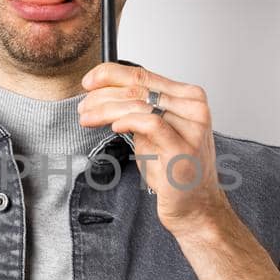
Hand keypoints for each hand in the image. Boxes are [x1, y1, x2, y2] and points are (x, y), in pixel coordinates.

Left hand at [78, 61, 231, 236]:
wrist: (195, 205)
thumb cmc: (175, 170)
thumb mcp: (154, 132)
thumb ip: (137, 111)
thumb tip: (104, 95)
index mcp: (188, 98)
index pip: (144, 74)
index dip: (111, 74)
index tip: (89, 81)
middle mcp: (193, 108)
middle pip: (138, 87)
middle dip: (103, 94)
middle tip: (84, 105)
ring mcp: (191, 127)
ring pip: (139, 104)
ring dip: (106, 109)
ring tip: (88, 117)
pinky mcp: (183, 147)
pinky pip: (150, 123)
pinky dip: (127, 120)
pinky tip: (114, 126)